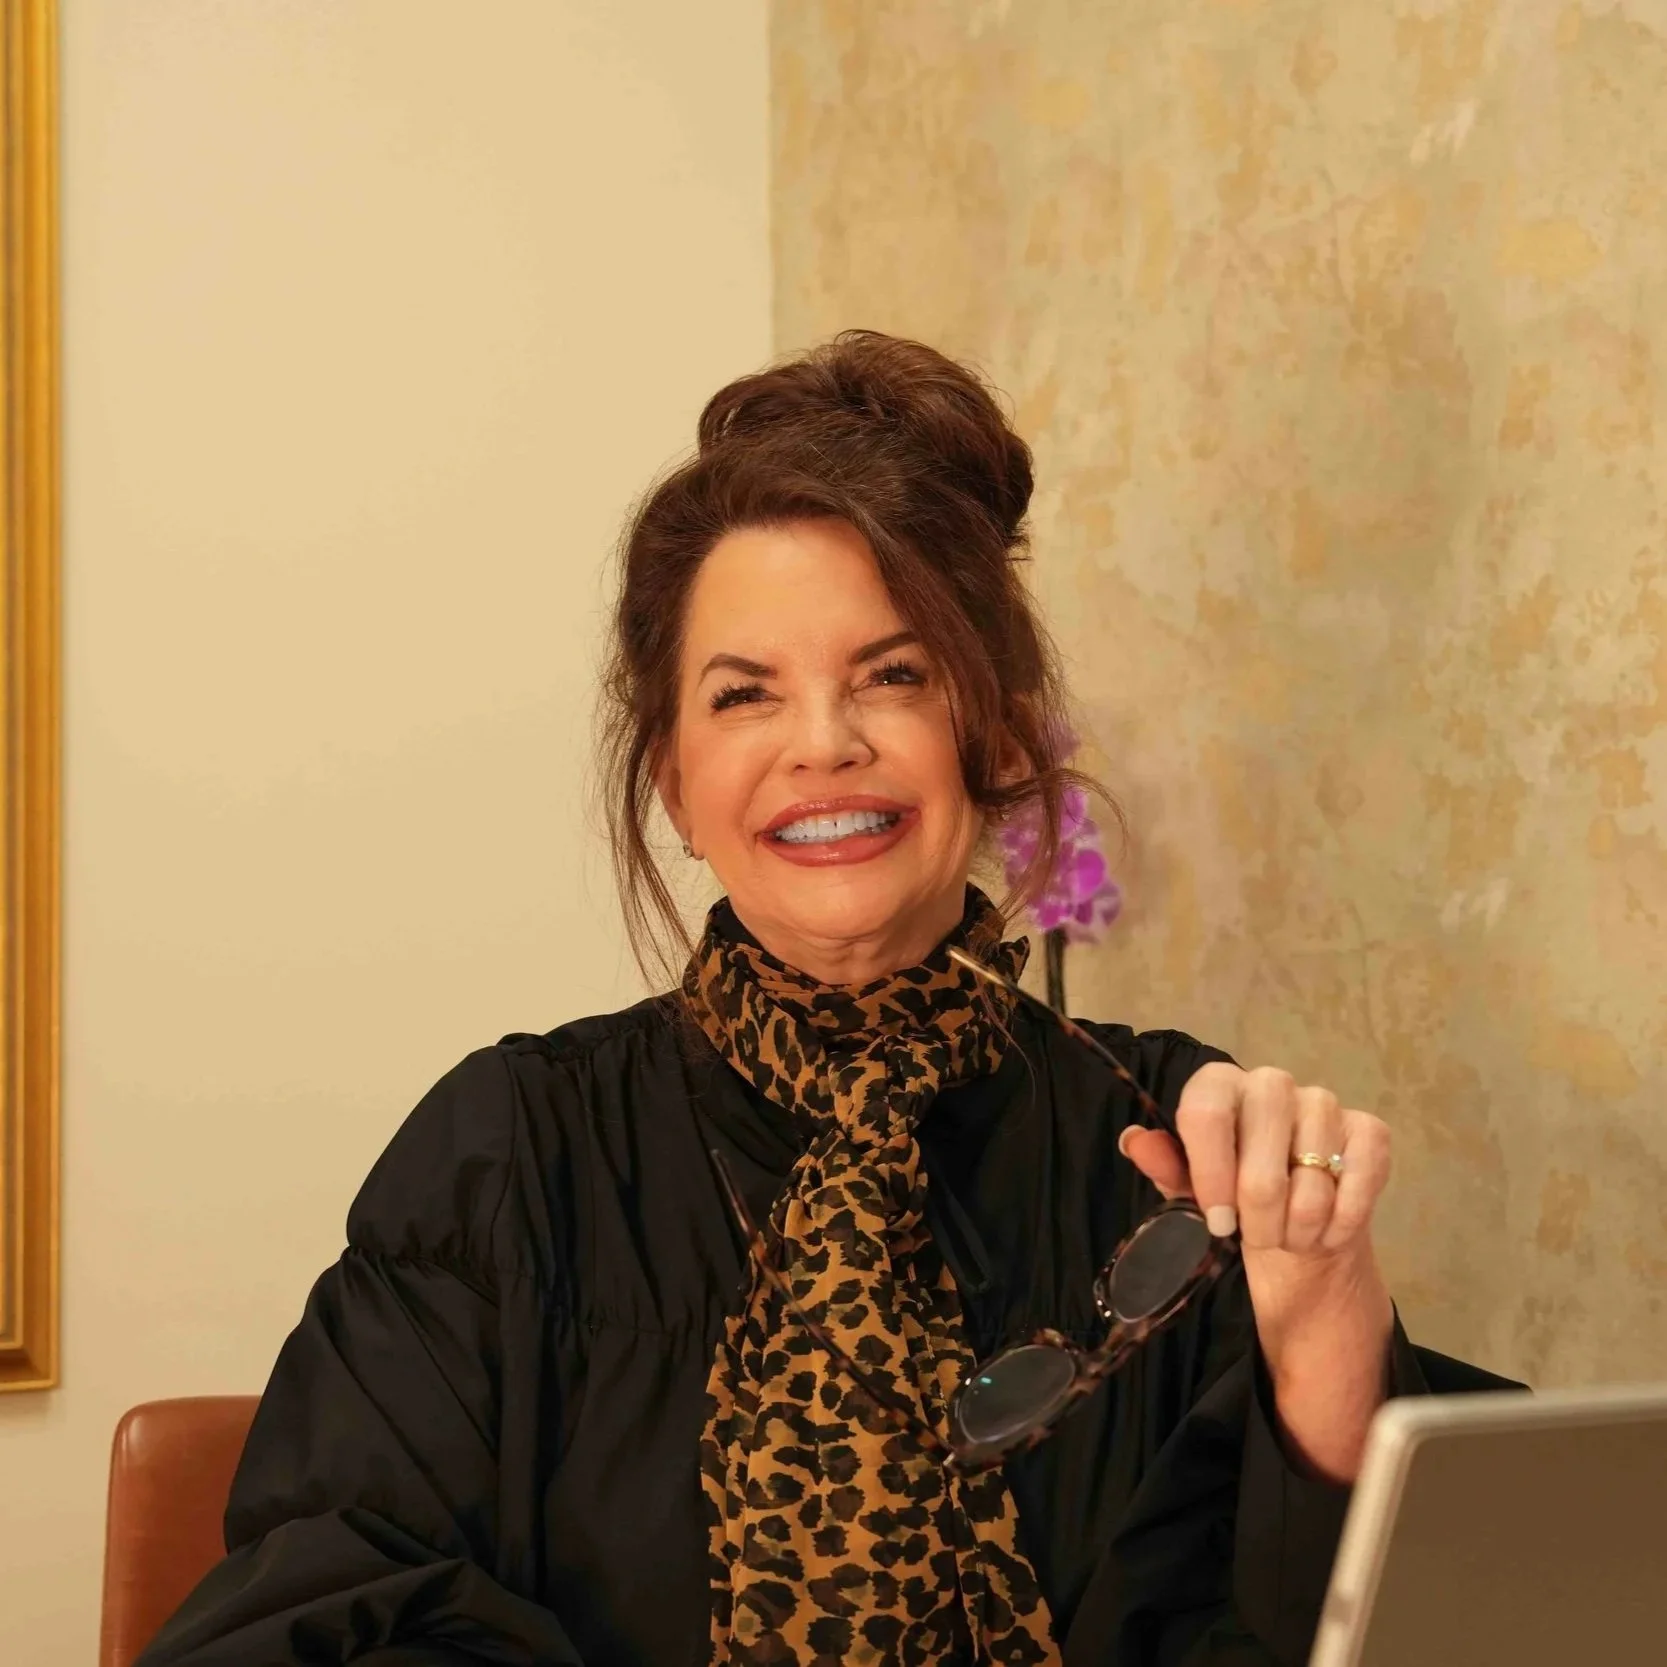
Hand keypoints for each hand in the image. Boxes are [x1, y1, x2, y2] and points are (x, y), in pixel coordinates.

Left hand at [1118, 1062, 1395, 1479]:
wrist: (1295, 1236)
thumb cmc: (1233, 1205)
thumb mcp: (1190, 1194)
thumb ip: (1166, 1167)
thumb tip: (1136, 1141)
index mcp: (1218, 1087)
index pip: (1208, 1108)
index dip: (1212, 1168)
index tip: (1217, 1220)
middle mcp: (1271, 1083)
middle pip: (1264, 1137)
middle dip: (1260, 1205)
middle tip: (1257, 1238)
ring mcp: (1324, 1103)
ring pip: (1313, 1167)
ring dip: (1301, 1222)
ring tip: (1289, 1238)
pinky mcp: (1370, 1132)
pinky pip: (1358, 1177)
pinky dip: (1341, 1220)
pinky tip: (1326, 1235)